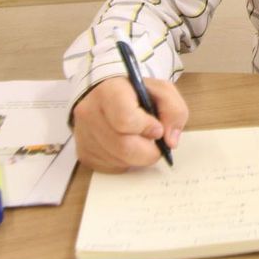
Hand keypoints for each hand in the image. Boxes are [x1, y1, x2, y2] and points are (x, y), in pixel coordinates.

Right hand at [71, 76, 187, 171]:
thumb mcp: (161, 91)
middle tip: (154, 141)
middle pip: (124, 147)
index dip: (147, 128)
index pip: (126, 119)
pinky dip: (126, 161)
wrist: (106, 95)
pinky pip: (111, 168)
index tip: (156, 127)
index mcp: (109, 92)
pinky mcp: (84, 153)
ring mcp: (84, 135)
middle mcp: (90, 113)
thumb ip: (174, 111)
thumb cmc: (135, 94)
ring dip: (138, 156)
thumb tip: (170, 141)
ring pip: (120, 161)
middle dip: (148, 150)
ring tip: (139, 140)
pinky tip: (126, 146)